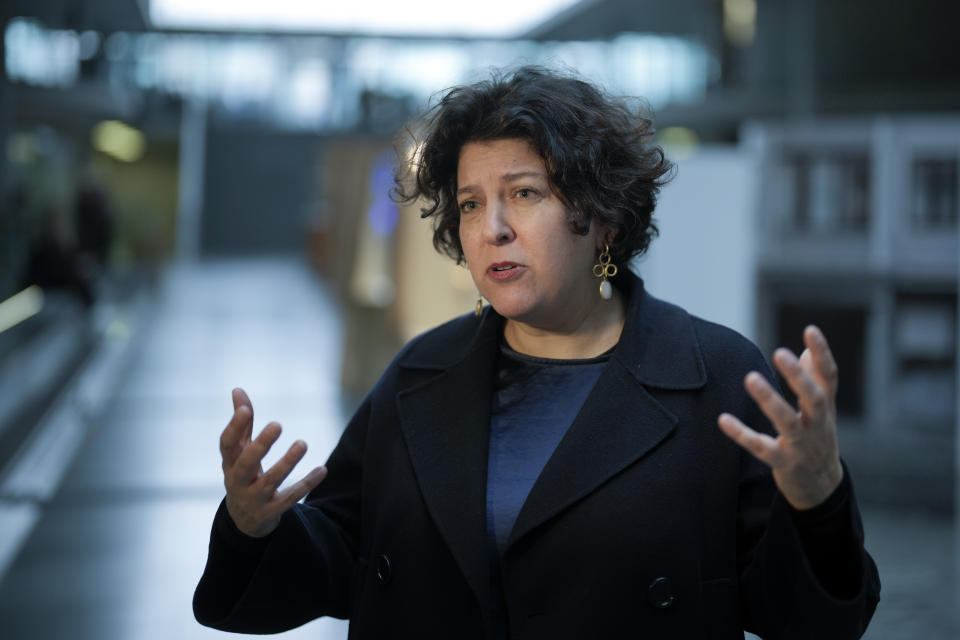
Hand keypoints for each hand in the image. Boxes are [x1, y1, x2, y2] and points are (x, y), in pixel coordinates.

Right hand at [220, 388, 326, 536]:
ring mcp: (254, 499)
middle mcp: (237, 482)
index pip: (226, 444)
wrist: (244, 519)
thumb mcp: (239, 451)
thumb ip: (242, 423)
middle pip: (246, 464)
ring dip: (287, 463)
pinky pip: (291, 498)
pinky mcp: (271, 512)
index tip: (247, 409)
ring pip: (270, 482)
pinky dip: (307, 483)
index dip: (234, 427)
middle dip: (261, 445)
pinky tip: (322, 469)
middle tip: (277, 424)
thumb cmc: (244, 473)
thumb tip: (237, 389)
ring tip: (303, 443)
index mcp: (229, 463)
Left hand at [718, 326, 843, 509]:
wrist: (821, 487)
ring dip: (770, 400)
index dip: (823, 353)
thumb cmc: (818, 439)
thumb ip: (815, 381)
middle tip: (780, 352)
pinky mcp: (783, 463)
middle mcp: (817, 424)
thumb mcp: (821, 411)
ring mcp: (801, 445)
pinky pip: (762, 448)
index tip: (810, 329)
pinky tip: (723, 419)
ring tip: (750, 378)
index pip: (829, 377)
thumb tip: (807, 351)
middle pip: (814, 398)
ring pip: (788, 422)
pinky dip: (742, 434)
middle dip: (799, 377)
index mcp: (825, 408)